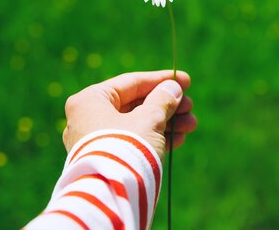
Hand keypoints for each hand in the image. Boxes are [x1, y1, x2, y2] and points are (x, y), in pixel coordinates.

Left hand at [62, 70, 196, 160]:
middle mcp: (87, 118)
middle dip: (166, 105)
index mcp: (90, 100)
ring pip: (136, 124)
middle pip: (134, 104)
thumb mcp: (149, 120)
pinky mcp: (105, 159)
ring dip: (165, 122)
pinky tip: (179, 139)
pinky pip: (132, 141)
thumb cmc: (126, 148)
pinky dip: (154, 138)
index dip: (161, 80)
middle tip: (190, 106)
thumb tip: (172, 88)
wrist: (110, 196)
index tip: (185, 80)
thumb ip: (162, 100)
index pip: (131, 83)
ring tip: (191, 124)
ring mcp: (94, 140)